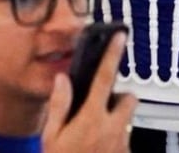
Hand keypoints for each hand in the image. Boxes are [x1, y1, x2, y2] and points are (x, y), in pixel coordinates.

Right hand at [42, 33, 136, 152]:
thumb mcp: (50, 136)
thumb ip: (59, 105)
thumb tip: (62, 80)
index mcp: (91, 117)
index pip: (105, 76)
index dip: (112, 53)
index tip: (119, 36)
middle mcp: (112, 127)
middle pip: (128, 97)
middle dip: (119, 98)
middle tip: (102, 106)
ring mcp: (122, 142)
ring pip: (127, 120)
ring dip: (116, 121)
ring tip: (95, 135)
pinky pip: (125, 139)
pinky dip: (115, 140)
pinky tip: (99, 149)